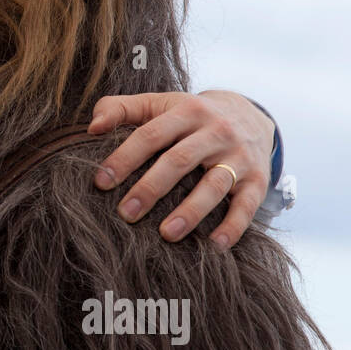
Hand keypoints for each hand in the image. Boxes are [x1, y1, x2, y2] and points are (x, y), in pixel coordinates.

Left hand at [88, 90, 275, 249]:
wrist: (250, 115)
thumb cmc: (189, 116)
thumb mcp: (158, 104)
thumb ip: (121, 109)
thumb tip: (92, 127)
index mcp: (186, 111)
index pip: (151, 135)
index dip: (124, 158)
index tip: (101, 183)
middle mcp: (215, 131)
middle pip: (179, 160)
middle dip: (151, 188)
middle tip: (126, 214)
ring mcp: (239, 156)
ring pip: (214, 185)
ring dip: (191, 212)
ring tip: (166, 235)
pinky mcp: (258, 180)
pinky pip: (247, 205)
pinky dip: (233, 226)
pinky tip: (215, 246)